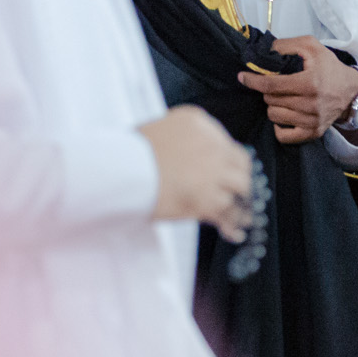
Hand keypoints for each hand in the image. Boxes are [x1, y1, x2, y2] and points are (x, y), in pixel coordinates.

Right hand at [138, 106, 252, 242]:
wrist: (115, 170)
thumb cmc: (129, 152)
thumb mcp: (162, 128)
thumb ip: (186, 138)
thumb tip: (198, 157)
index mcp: (199, 122)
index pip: (227, 144)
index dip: (230, 163)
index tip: (230, 175)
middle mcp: (212, 145)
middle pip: (242, 165)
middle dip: (241, 182)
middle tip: (239, 196)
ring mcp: (212, 173)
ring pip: (241, 190)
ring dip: (241, 204)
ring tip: (243, 218)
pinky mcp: (205, 199)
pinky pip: (228, 214)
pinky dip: (231, 226)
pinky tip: (234, 234)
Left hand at [236, 35, 357, 143]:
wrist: (351, 90)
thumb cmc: (329, 67)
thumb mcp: (311, 47)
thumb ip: (286, 45)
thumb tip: (263, 51)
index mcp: (309, 83)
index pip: (271, 85)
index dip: (253, 81)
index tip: (243, 77)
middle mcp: (311, 104)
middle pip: (270, 100)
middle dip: (268, 91)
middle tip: (277, 85)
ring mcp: (312, 121)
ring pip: (274, 116)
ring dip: (274, 105)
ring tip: (283, 98)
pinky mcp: (313, 132)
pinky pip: (284, 136)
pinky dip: (279, 126)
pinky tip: (285, 115)